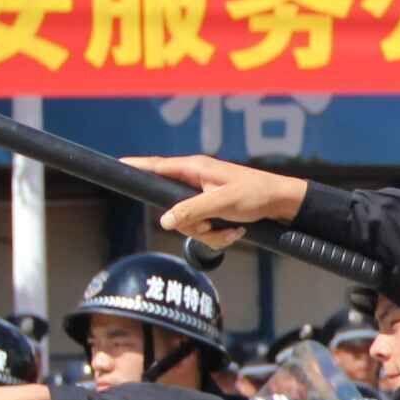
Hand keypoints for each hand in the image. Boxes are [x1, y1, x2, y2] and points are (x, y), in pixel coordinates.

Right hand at [129, 154, 307, 249]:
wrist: (283, 203)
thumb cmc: (256, 195)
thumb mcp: (222, 203)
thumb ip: (191, 210)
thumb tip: (164, 221)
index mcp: (195, 168)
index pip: (157, 167)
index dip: (136, 167)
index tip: (115, 164)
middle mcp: (196, 180)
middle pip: (171, 208)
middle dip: (192, 224)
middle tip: (212, 225)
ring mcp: (204, 196)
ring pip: (189, 223)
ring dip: (210, 233)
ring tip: (232, 228)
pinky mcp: (214, 210)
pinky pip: (205, 229)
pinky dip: (220, 235)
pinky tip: (237, 231)